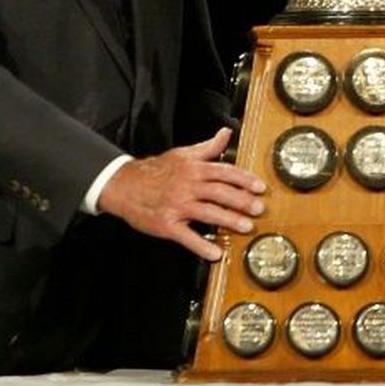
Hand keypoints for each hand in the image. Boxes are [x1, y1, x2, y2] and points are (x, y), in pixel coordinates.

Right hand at [98, 127, 266, 260]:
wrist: (124, 185)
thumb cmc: (156, 170)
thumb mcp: (183, 154)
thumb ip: (208, 147)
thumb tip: (226, 133)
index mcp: (193, 168)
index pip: (224, 171)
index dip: (244, 179)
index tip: (260, 187)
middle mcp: (187, 185)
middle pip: (219, 192)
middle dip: (242, 200)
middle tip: (259, 208)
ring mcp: (177, 205)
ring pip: (208, 212)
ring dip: (229, 220)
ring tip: (246, 227)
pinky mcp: (167, 224)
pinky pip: (186, 236)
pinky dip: (201, 246)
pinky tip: (215, 253)